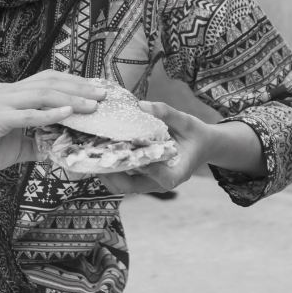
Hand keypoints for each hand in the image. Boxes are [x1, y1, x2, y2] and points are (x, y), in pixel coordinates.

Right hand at [0, 71, 105, 177]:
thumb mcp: (16, 146)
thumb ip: (37, 142)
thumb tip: (61, 147)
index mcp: (12, 94)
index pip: (48, 80)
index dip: (74, 82)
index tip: (96, 89)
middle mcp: (7, 92)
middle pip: (50, 82)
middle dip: (79, 87)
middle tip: (103, 95)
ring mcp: (0, 103)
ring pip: (42, 94)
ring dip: (70, 99)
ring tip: (92, 105)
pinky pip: (27, 114)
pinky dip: (49, 113)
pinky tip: (67, 113)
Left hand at [97, 101, 216, 194]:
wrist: (201, 146)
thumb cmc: (195, 135)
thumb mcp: (186, 120)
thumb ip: (166, 113)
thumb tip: (141, 105)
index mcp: (178, 173)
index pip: (164, 178)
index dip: (150, 170)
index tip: (136, 154)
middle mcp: (160, 182)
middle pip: (132, 187)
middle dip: (112, 175)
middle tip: (95, 157)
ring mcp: (148, 181)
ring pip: (122, 185)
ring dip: (106, 172)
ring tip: (90, 154)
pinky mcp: (140, 176)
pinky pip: (122, 177)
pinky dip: (110, 166)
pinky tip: (98, 151)